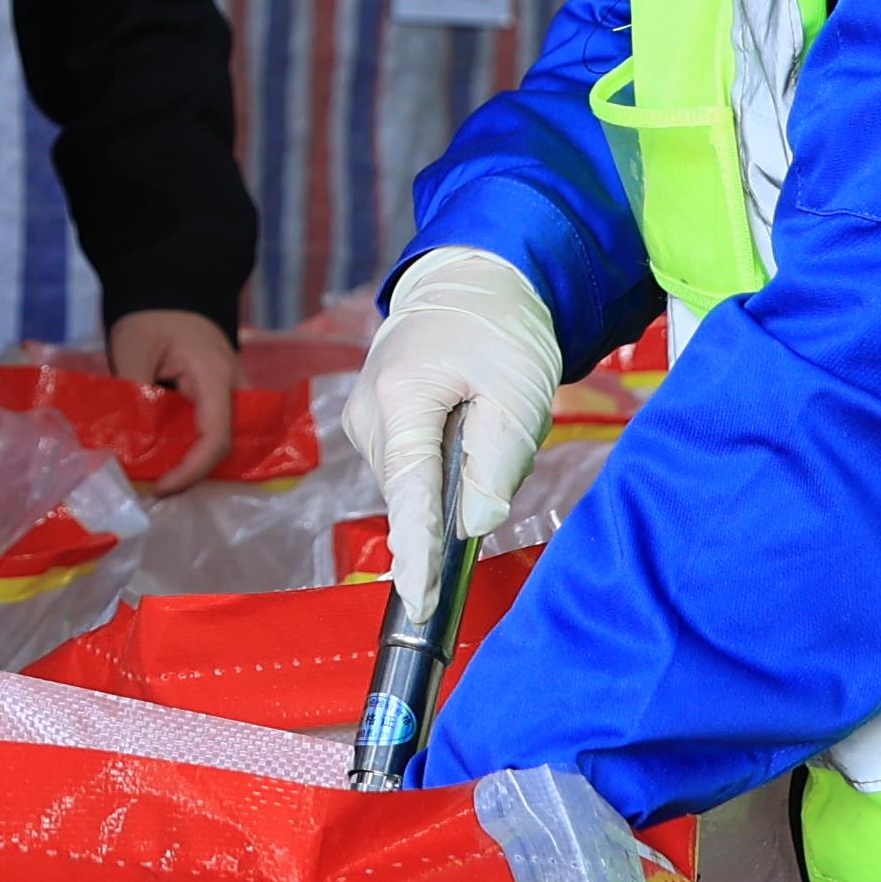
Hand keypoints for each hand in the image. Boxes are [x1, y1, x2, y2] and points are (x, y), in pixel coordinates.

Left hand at [104, 307, 244, 494]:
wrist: (167, 287)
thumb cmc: (150, 316)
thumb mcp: (132, 350)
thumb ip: (131, 396)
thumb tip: (125, 446)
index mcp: (214, 376)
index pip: (216, 437)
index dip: (191, 470)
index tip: (161, 488)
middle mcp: (233, 387)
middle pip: (226, 444)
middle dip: (193, 473)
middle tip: (156, 488)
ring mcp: (231, 391)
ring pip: (223, 439)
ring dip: (194, 463)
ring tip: (159, 479)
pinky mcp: (220, 394)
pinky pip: (215, 428)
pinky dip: (194, 448)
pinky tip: (169, 459)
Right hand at [359, 248, 563, 616]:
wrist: (470, 281)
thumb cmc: (498, 330)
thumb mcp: (517, 394)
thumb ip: (495, 463)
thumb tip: (473, 523)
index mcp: (400, 401)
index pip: (408, 495)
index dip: (417, 552)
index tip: (418, 599)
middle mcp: (367, 415)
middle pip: (413, 493)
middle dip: (457, 495)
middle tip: (501, 435)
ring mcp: (363, 419)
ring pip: (413, 483)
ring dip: (451, 475)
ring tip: (482, 415)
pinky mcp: (372, 424)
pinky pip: (410, 467)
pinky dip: (439, 461)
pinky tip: (462, 420)